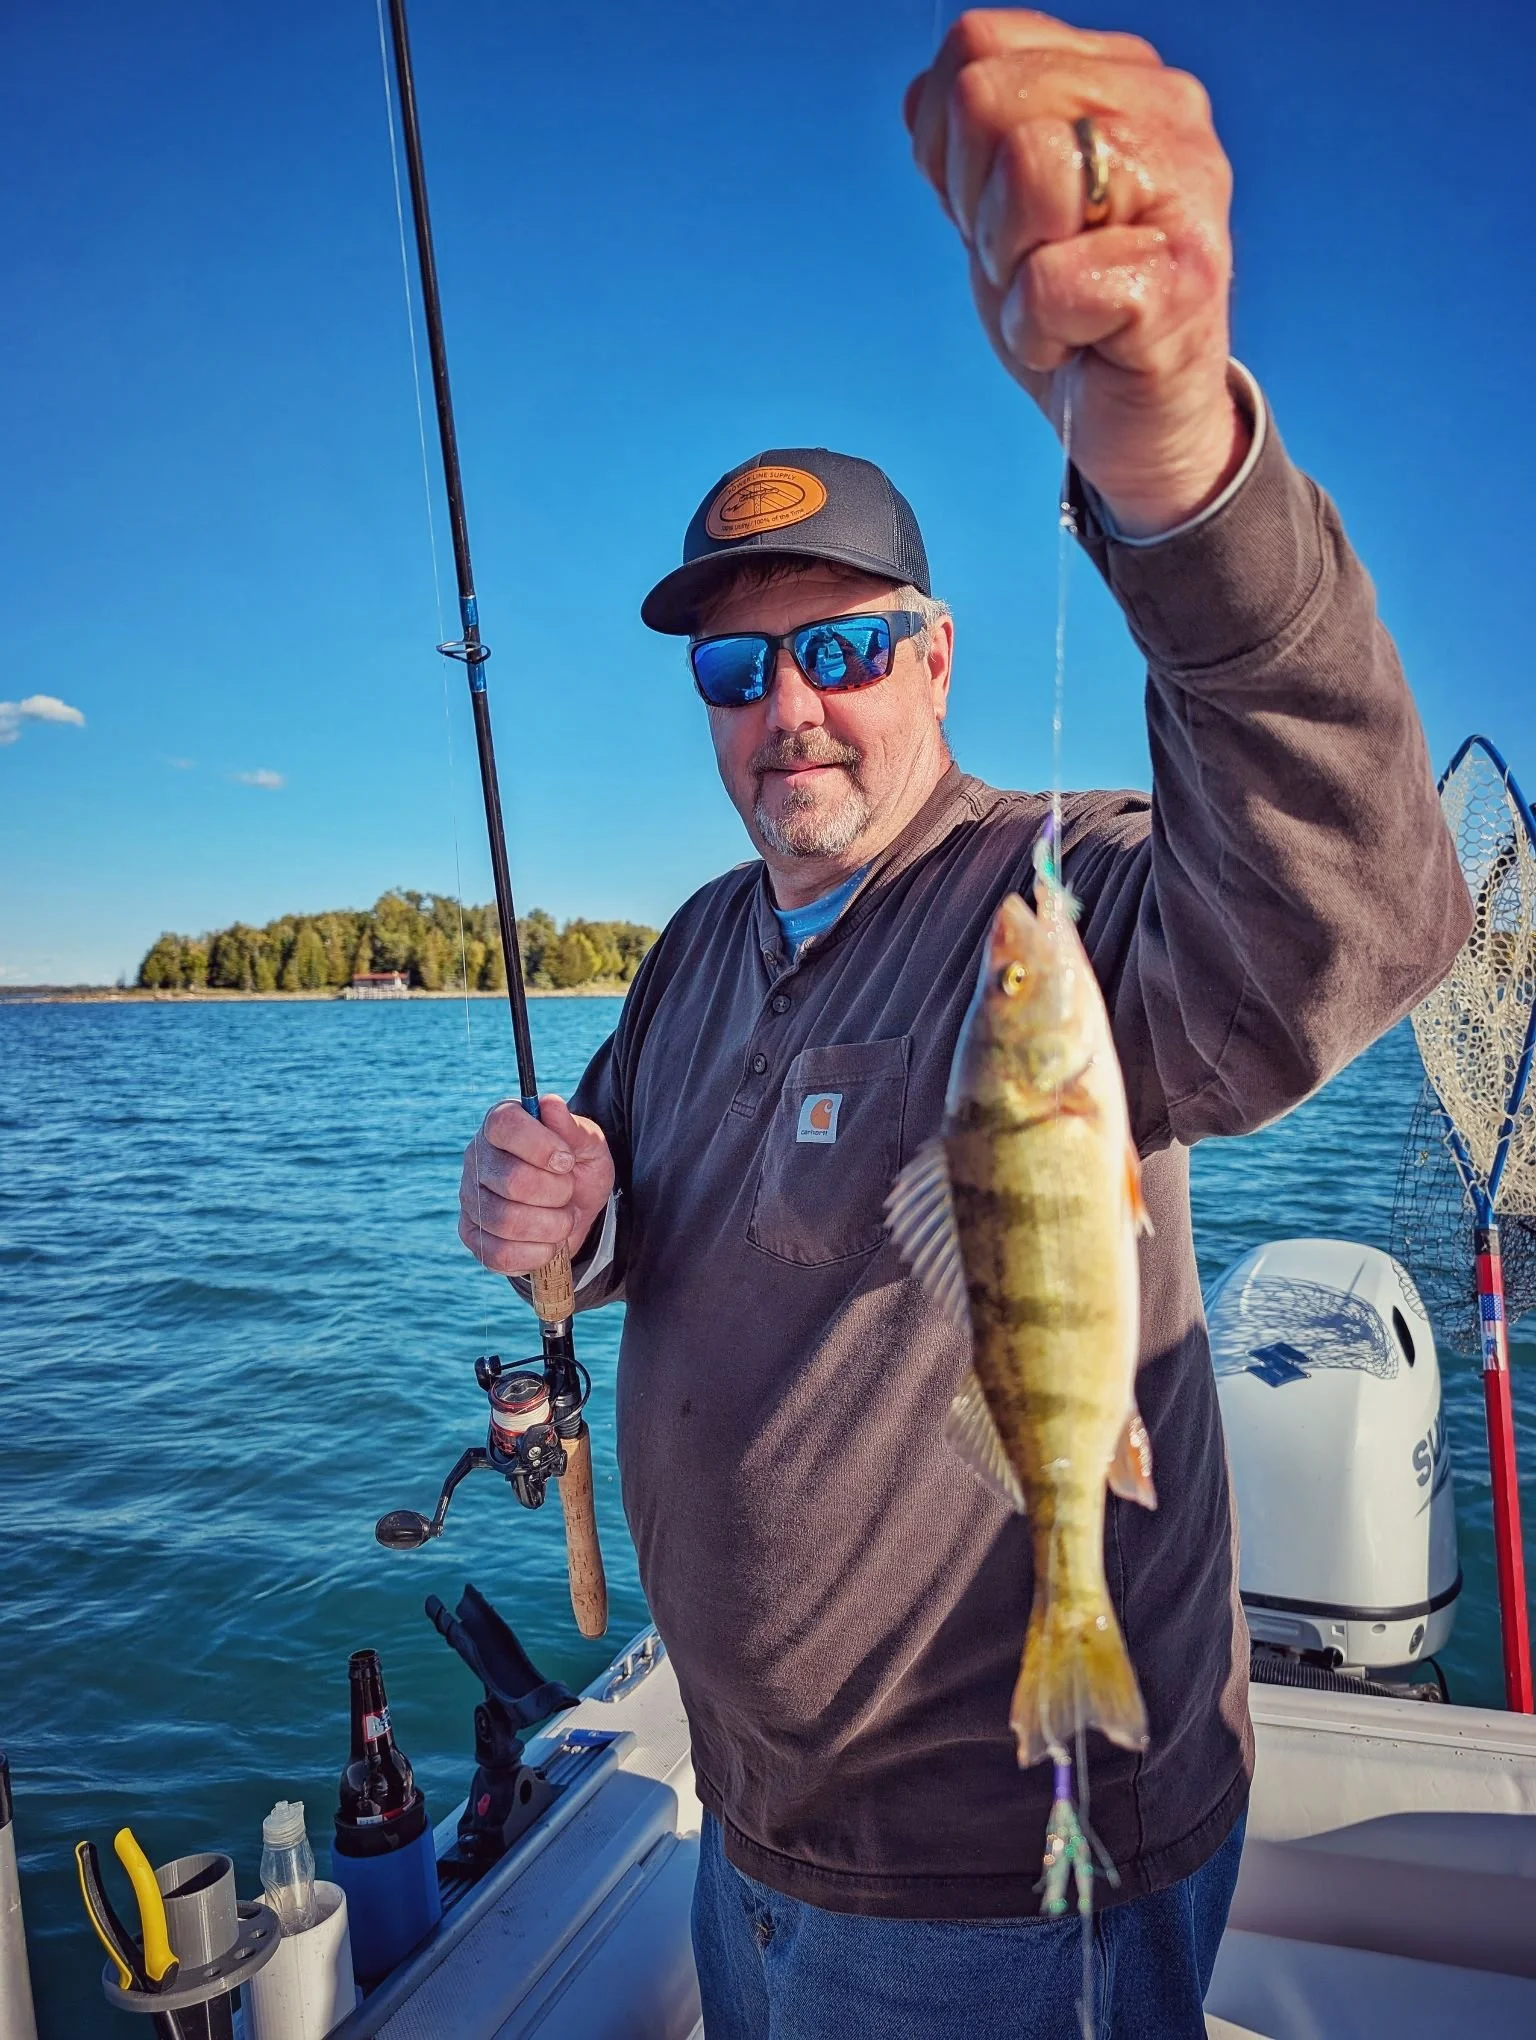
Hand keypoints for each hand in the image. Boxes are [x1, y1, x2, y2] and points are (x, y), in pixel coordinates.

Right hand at [458, 1095, 614, 1277]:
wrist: (574, 1210)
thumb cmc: (576, 1169)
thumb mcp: (589, 1145)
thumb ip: (572, 1128)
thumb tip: (550, 1104)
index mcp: (501, 1124)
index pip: (504, 1124)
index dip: (541, 1145)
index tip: (566, 1160)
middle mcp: (477, 1158)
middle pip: (513, 1180)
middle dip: (557, 1192)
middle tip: (569, 1191)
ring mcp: (470, 1198)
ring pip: (507, 1221)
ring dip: (552, 1225)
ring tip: (563, 1217)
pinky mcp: (472, 1236)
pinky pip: (500, 1253)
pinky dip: (537, 1253)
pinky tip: (549, 1241)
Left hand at [905, 10, 1247, 534]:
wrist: (1142, 420)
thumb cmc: (1078, 320)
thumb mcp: (1002, 212)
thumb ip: (972, 141)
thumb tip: (919, 97)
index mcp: (1118, 74)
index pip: (977, 44)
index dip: (948, 144)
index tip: (991, 214)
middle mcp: (1163, 109)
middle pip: (988, 97)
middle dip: (976, 203)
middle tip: (1025, 263)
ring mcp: (1184, 186)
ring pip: (1025, 170)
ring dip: (1010, 262)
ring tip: (1053, 300)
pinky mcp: (1183, 275)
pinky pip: (1049, 282)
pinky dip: (1035, 331)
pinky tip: (1074, 342)